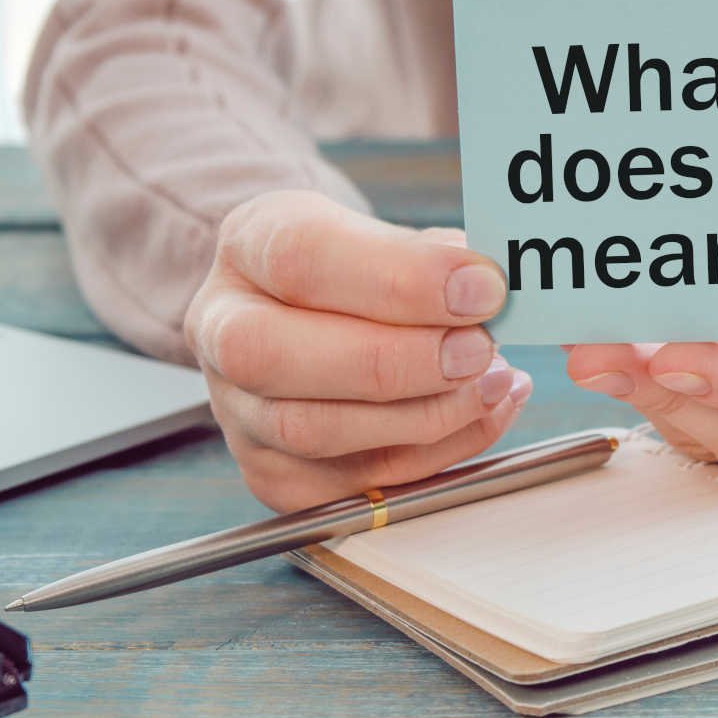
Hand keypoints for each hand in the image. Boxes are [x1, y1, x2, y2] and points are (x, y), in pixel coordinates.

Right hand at [184, 190, 530, 511]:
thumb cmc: (352, 272)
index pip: (301, 259)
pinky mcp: (274, 476)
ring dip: (425, 414)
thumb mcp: (383, 233)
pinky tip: (483, 413)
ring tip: (495, 381)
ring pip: (315, 431)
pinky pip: (355, 484)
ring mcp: (238, 412)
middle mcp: (222, 330)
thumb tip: (489, 285)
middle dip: (400, 360)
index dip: (400, 278)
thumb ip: (432, 255)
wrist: (306, 315)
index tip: (482, 286)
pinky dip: (438, 454)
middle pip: (278, 356)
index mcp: (248, 246)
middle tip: (482, 347)